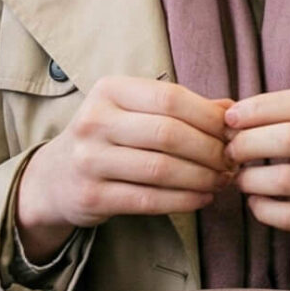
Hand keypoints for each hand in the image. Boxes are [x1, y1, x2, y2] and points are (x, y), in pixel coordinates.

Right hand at [14, 78, 234, 258]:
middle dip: (210, 150)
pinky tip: (203, 198)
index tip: (233, 132)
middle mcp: (94, 121)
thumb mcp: (137, 111)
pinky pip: (148, 200)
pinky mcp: (91, 196)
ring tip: (222, 181)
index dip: (209, 116)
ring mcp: (88, 160)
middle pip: (168, 133)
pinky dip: (184, 200)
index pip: (171, 97)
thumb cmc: (110, 138)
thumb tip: (233, 110)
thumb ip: (183, 108)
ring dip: (202, 178)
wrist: (55, 177)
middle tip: (232, 162)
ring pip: (161, 169)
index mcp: (109, 90)